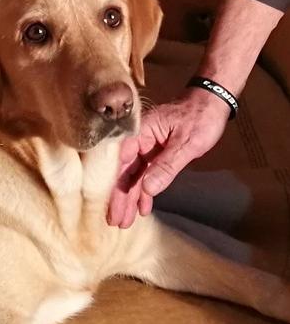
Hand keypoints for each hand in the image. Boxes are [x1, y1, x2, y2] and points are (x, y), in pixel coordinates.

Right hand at [107, 88, 229, 227]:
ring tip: (124, 221)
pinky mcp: (153, 153)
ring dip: (129, 198)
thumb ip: (167, 166)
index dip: (115, 186)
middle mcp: (137, 140)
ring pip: (133, 177)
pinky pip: (145, 174)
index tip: (112, 207)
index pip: (120, 163)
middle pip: (123, 173)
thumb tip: (148, 189)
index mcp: (139, 133)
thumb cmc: (200, 117)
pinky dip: (144, 191)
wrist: (211, 102)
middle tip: (115, 221)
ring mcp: (144, 147)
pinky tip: (142, 207)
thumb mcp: (187, 143)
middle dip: (119, 198)